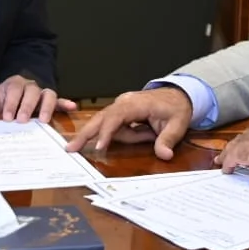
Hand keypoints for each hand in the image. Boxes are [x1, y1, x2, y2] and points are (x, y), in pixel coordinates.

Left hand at [0, 75, 76, 123]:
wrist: (15, 94)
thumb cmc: (5, 100)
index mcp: (15, 84)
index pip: (14, 91)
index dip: (10, 103)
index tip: (6, 117)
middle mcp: (31, 86)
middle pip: (31, 92)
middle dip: (26, 106)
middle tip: (21, 120)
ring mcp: (42, 93)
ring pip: (47, 95)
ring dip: (46, 107)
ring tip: (44, 120)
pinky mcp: (52, 101)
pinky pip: (59, 100)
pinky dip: (65, 103)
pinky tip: (72, 107)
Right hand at [64, 87, 192, 160]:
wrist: (177, 95)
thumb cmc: (176, 108)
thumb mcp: (178, 124)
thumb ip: (168, 139)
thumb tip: (164, 154)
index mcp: (136, 103)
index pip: (116, 117)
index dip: (107, 132)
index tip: (99, 147)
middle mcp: (123, 102)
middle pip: (100, 118)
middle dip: (85, 133)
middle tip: (71, 148)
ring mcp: (120, 106)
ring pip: (107, 125)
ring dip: (120, 137)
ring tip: (149, 134)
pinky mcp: (120, 112)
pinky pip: (113, 126)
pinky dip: (117, 134)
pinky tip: (143, 134)